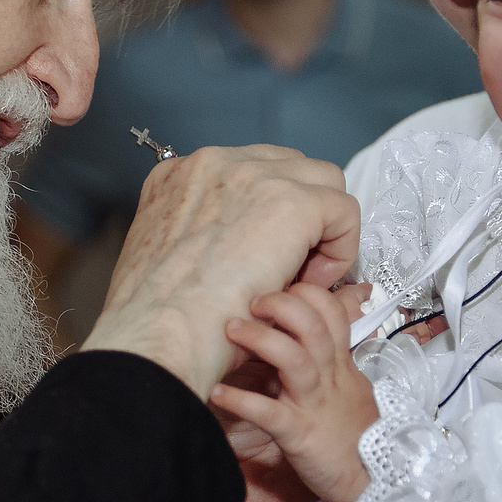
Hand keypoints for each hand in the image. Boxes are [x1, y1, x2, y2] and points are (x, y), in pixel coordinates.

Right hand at [83, 146, 356, 398]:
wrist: (158, 338)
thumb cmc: (160, 320)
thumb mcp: (174, 263)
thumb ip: (207, 239)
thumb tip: (252, 251)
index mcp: (178, 177)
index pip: (248, 174)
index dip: (267, 217)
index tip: (264, 259)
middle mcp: (213, 163)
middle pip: (287, 168)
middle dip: (300, 214)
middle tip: (289, 268)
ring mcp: (252, 174)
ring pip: (321, 182)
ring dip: (321, 227)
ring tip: (302, 276)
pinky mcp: (290, 201)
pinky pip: (343, 210)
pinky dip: (340, 248)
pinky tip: (311, 282)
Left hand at [211, 284, 378, 501]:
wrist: (375, 481)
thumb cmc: (357, 436)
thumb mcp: (352, 389)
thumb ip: (335, 360)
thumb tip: (319, 339)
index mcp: (341, 364)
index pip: (332, 312)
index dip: (307, 294)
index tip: (281, 290)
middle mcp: (329, 377)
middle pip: (312, 324)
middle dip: (280, 304)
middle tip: (252, 303)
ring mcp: (314, 404)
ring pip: (293, 358)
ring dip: (259, 339)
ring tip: (231, 329)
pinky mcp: (300, 434)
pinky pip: (268, 412)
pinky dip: (242, 400)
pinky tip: (218, 392)